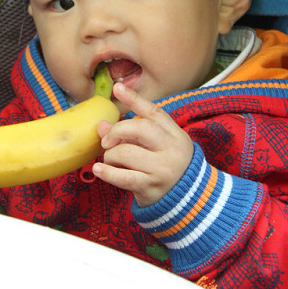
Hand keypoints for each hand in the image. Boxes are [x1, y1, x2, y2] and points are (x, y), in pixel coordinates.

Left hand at [92, 83, 193, 207]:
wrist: (189, 200)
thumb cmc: (167, 166)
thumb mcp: (157, 146)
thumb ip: (133, 133)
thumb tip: (102, 125)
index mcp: (175, 135)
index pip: (154, 112)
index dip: (134, 99)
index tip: (117, 88)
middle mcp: (172, 150)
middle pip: (140, 128)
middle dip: (117, 130)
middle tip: (106, 140)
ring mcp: (162, 169)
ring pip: (127, 152)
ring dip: (111, 155)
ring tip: (110, 160)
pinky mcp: (151, 188)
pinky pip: (124, 177)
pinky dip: (108, 173)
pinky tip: (98, 170)